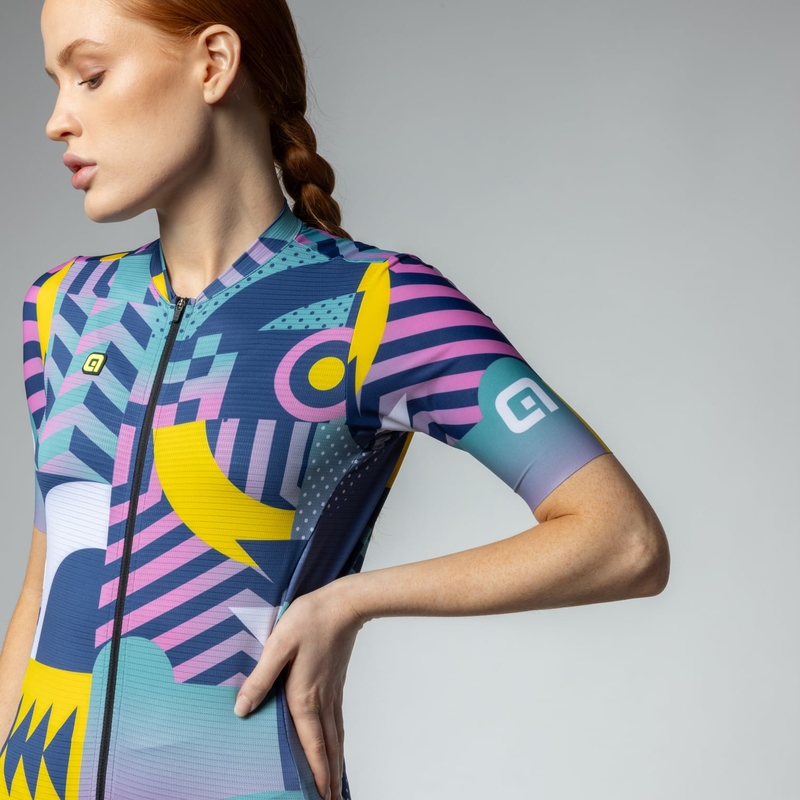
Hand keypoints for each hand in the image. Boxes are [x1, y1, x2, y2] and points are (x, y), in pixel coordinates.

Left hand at [233, 577, 365, 799]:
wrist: (344, 604)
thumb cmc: (310, 620)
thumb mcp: (278, 644)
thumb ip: (260, 678)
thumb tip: (241, 709)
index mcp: (304, 697)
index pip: (312, 745)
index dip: (316, 773)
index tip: (321, 797)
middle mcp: (321, 701)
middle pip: (328, 747)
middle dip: (329, 777)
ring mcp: (332, 692)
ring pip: (336, 736)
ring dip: (335, 762)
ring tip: (335, 783)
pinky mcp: (336, 683)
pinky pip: (338, 721)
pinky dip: (338, 740)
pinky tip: (336, 742)